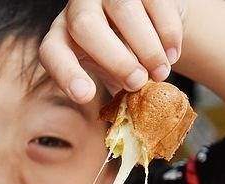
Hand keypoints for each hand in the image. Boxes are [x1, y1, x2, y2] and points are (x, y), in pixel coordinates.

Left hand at [39, 0, 187, 102]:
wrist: (151, 23)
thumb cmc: (126, 58)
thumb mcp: (114, 78)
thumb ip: (118, 97)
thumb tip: (128, 130)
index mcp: (64, 38)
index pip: (52, 51)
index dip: (66, 73)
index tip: (86, 95)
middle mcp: (78, 9)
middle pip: (84, 26)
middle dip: (115, 58)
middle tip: (139, 82)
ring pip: (123, 10)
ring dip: (147, 48)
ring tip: (162, 73)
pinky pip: (154, 2)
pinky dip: (167, 32)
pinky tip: (173, 54)